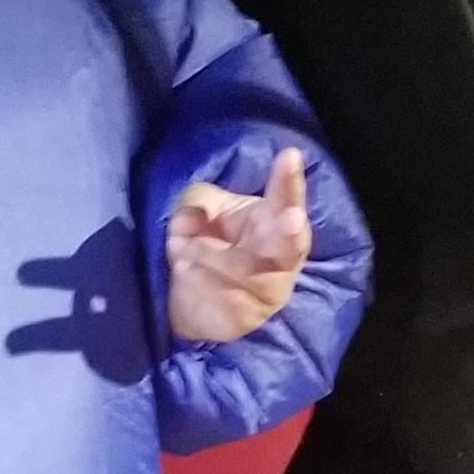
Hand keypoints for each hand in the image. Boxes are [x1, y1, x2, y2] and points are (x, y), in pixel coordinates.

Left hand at [165, 148, 310, 342]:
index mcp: (275, 220)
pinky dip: (199, 281)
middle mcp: (281, 257)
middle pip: (291, 247)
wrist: (194, 299)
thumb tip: (194, 219)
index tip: (290, 156)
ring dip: (208, 256)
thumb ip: (195, 205)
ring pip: (246, 273)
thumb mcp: (198, 211)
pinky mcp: (248, 317)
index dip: (289, 180)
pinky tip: (184, 269)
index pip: (286, 196)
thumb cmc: (208, 242)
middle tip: (291, 218)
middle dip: (292, 232)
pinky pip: (227, 299)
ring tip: (181, 248)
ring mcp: (269, 291)